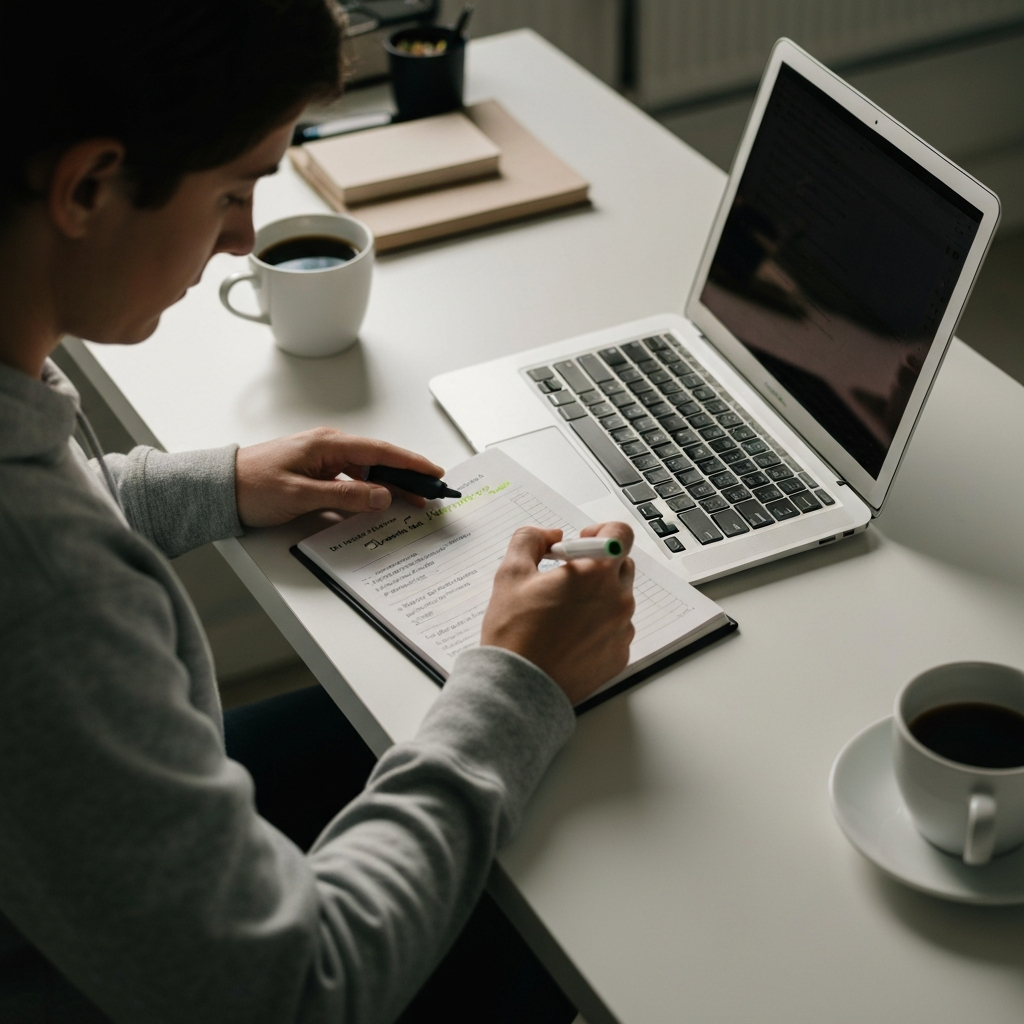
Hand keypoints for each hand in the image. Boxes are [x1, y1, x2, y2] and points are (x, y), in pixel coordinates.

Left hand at [235, 428, 444, 527]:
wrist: (217, 488)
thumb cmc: (251, 486)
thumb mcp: (300, 495)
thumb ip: (344, 497)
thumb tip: (381, 496)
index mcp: (327, 444)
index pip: (380, 451)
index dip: (410, 462)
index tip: (433, 472)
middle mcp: (329, 448)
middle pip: (379, 461)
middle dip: (409, 475)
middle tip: (434, 490)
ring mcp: (323, 460)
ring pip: (368, 472)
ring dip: (391, 486)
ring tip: (416, 500)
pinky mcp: (317, 474)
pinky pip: (353, 481)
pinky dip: (371, 490)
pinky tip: (382, 502)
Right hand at [480, 522, 635, 704]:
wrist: (519, 687)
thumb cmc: (515, 632)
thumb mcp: (511, 573)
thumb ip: (530, 539)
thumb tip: (549, 535)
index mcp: (596, 573)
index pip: (620, 533)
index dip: (602, 531)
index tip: (583, 540)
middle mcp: (618, 600)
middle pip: (622, 566)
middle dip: (597, 565)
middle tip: (566, 578)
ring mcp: (622, 630)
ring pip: (618, 600)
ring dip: (598, 598)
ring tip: (562, 614)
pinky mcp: (620, 656)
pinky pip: (616, 630)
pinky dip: (599, 627)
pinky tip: (569, 637)